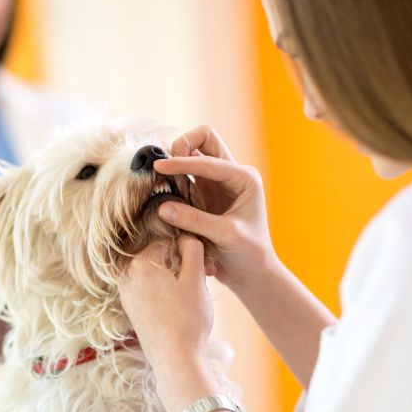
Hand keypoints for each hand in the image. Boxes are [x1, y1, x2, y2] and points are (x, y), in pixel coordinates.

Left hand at [117, 234, 212, 378]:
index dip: (188, 251)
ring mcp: (126, 292)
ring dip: (172, 278)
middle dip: (179, 264)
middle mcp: (127, 275)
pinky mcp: (130, 307)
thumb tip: (186, 234)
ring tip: (188, 297)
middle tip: (198, 282)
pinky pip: (148, 287)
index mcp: (141, 263)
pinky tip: (176, 306)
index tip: (201, 268)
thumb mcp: (196, 279)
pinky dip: (163, 290)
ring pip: (155, 272)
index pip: (169, 240)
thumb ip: (191, 249)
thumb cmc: (188, 320)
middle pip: (159, 255)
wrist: (175, 361)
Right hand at [155, 125, 278, 290]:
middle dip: (182, 145)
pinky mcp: (204, 194)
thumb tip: (162, 207)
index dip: (182, 162)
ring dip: (176, 161)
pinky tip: (162, 189)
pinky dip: (172, 177)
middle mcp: (231, 174)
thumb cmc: (248, 254)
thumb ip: (195, 220)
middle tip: (163, 166)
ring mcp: (216, 183)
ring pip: (192, 153)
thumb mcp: (225, 236)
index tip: (159, 167)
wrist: (252, 273)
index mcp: (244, 178)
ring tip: (159, 178)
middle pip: (203, 139)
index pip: (208, 159)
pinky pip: (185, 174)